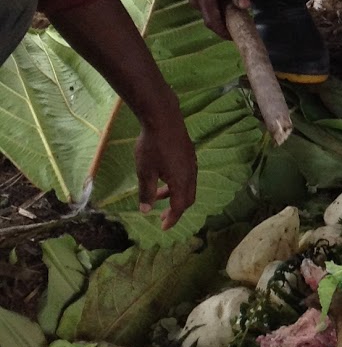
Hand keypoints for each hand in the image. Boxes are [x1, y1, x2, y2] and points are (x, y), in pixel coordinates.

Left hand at [134, 106, 196, 229]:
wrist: (163, 118)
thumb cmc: (152, 146)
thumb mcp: (145, 172)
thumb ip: (146, 192)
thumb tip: (146, 210)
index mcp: (181, 181)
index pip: (180, 207)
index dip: (172, 219)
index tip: (163, 228)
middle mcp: (191, 174)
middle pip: (188, 199)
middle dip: (176, 210)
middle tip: (163, 217)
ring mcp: (192, 163)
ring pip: (188, 187)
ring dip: (175, 195)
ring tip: (158, 195)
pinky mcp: (189, 155)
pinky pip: (187, 176)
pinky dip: (177, 184)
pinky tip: (164, 177)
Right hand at [186, 0, 249, 38]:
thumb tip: (245, 6)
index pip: (212, 22)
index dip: (223, 32)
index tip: (235, 37)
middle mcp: (195, 1)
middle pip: (210, 21)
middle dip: (225, 26)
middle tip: (240, 26)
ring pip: (209, 14)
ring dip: (222, 17)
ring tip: (236, 14)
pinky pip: (207, 8)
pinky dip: (218, 10)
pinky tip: (227, 4)